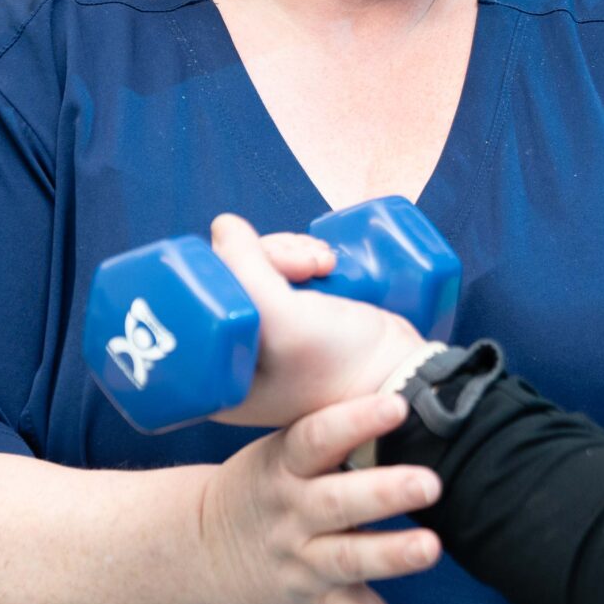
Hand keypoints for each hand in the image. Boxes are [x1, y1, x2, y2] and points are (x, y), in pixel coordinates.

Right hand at [203, 390, 447, 603]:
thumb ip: (330, 426)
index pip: (316, 439)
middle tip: (430, 482)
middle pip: (337, 504)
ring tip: (432, 548)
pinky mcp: (318, 602)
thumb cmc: (266, 483)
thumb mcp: (278, 447)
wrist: (203, 552)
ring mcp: (304, 562)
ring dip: (391, 557)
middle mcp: (294, 515)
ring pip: (349, 561)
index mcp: (284, 466)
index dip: (355, 421)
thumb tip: (398, 371)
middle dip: (382, 492)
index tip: (396, 403)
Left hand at [208, 213, 432, 427]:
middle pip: (233, 277)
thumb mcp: (284, 320)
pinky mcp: (295, 323)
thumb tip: (222, 225)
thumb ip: (244, 271)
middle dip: (275, 257)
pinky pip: (283, 274)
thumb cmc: (340, 364)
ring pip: (260, 268)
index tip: (281, 269)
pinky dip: (303, 258)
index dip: (238, 267)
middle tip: (310, 265)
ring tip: (326, 264)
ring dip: (294, 253)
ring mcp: (266, 340)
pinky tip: (325, 263)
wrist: (402, 375)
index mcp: (218, 377)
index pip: (202, 297)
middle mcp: (234, 360)